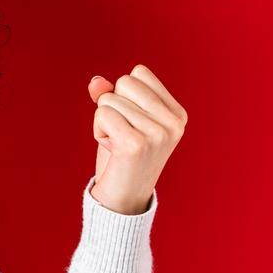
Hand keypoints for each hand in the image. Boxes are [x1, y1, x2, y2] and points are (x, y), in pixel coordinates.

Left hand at [86, 64, 185, 214]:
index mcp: (177, 114)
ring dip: (104, 122)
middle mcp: (173, 123)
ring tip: (117, 145)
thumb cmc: (121, 156)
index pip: (139, 73)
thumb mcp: (121, 120)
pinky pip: (102, 114)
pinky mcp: (136, 144)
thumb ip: (111, 97)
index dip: (124, 95)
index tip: (131, 123)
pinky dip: (98, 131)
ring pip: (109, 99)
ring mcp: (157, 134)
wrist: (123, 198)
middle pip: (125, 82)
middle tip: (121, 135)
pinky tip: (112, 150)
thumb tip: (95, 82)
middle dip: (112, 106)